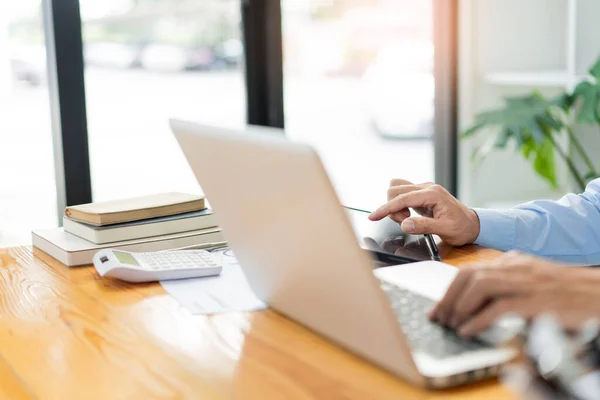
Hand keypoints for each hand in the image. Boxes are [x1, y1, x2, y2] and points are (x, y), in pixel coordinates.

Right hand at [369, 179, 479, 245]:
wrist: (473, 225)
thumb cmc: (462, 228)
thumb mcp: (445, 230)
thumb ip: (424, 226)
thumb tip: (405, 224)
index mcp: (433, 194)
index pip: (402, 198)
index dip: (386, 208)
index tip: (373, 217)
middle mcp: (427, 187)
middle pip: (396, 190)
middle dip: (394, 208)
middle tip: (405, 222)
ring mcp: (424, 189)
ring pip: (397, 190)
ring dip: (396, 206)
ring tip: (407, 219)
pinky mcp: (422, 193)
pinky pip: (403, 194)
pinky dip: (400, 205)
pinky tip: (409, 215)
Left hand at [429, 251, 599, 337]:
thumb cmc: (568, 294)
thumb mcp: (532, 284)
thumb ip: (506, 288)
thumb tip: (475, 306)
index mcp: (513, 262)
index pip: (470, 270)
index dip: (449, 290)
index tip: (438, 308)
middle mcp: (516, 267)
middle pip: (469, 275)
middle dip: (448, 298)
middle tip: (439, 318)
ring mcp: (526, 281)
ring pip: (479, 286)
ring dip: (459, 307)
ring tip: (452, 325)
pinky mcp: (537, 299)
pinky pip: (499, 307)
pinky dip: (478, 320)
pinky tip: (469, 331)